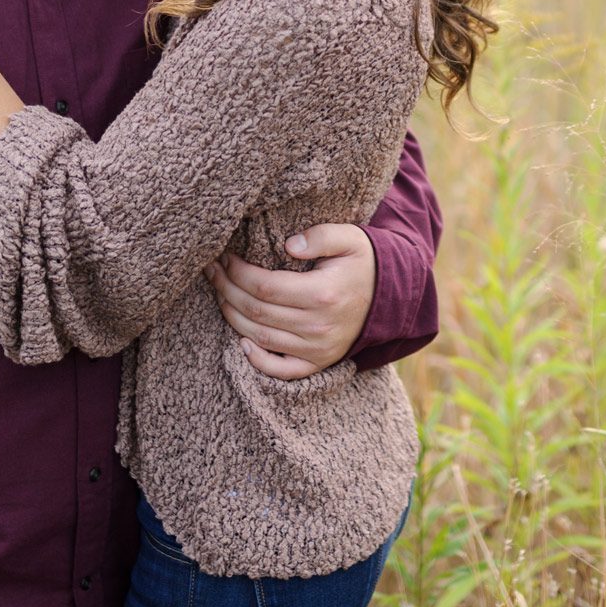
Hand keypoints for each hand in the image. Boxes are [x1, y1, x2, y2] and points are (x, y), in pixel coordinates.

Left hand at [204, 224, 376, 379]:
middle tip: (213, 272)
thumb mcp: (350, 239)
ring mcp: (317, 349)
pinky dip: (256, 360)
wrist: (392, 297)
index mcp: (322, 294)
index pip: (264, 287)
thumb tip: (288, 245)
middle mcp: (317, 326)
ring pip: (260, 338)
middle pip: (256, 312)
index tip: (226, 258)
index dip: (238, 273)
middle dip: (227, 290)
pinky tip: (241, 341)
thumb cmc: (364, 263)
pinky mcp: (318, 363)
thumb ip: (320, 236)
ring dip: (233, 316)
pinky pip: (280, 370)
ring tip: (221, 294)